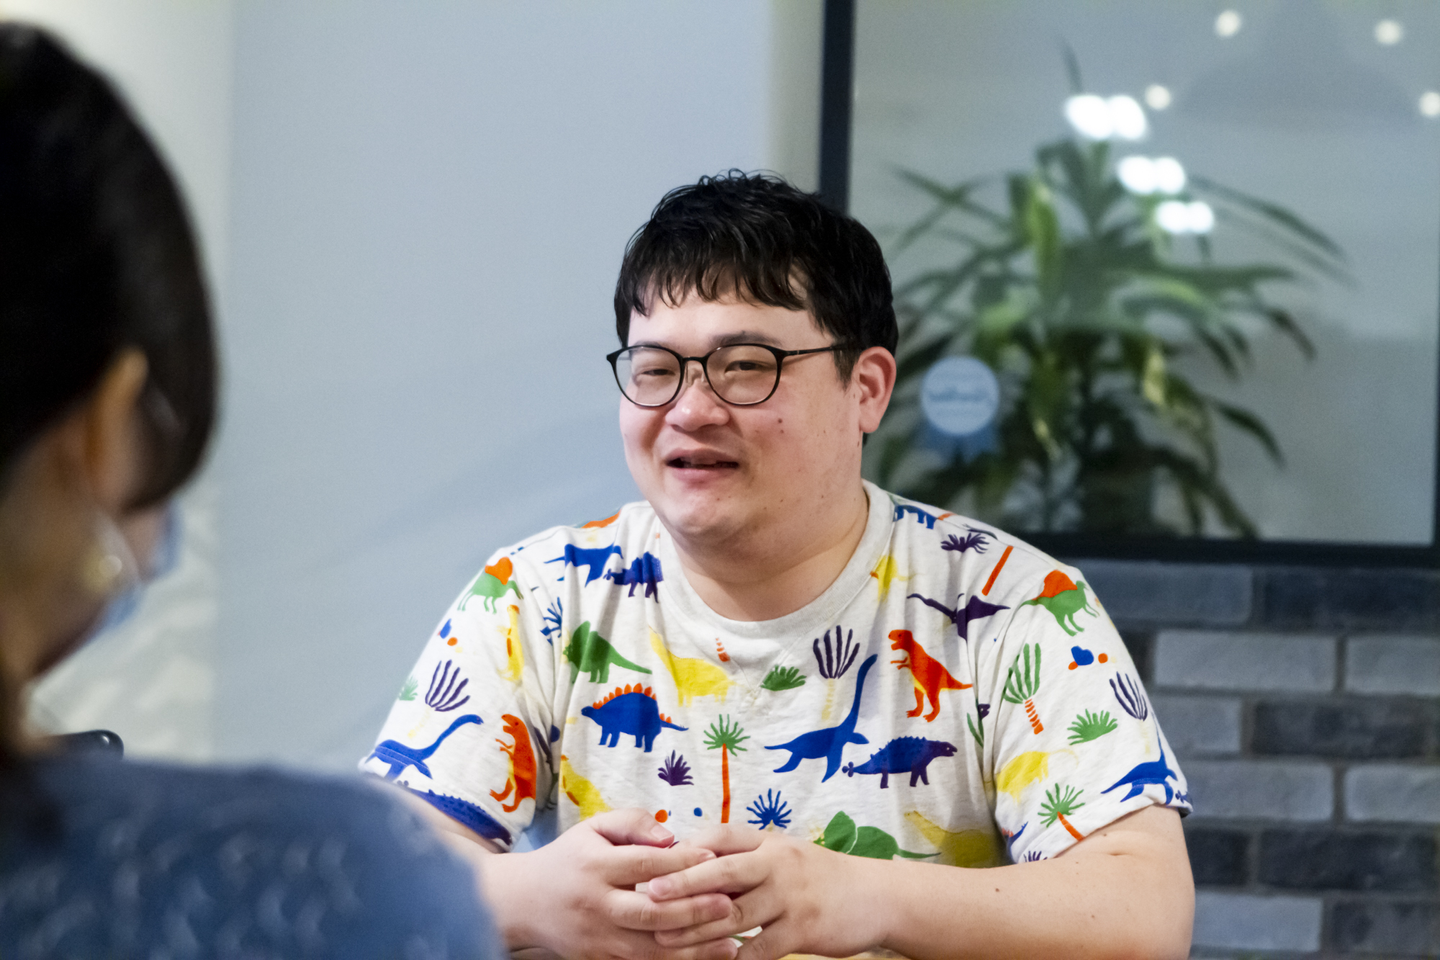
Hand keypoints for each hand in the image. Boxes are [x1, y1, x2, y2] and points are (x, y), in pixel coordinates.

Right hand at [502, 809, 739, 959]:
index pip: (645, 864)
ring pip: (648, 950)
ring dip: (691, 950)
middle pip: (649, 913)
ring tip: (729, 945)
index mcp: (595, 866)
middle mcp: (595, 905)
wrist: (524, 902)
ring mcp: (596, 939)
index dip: (681, 862)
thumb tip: (671, 836)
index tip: (713, 859)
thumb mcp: (594, 827)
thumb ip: (633, 822)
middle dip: (693, 911)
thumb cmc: (569, 858)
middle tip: (729, 905)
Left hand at [647, 825, 886, 959]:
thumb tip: (694, 857)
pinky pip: (760, 948)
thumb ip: (746, 856)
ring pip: (734, 914)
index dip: (689, 846)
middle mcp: (778, 864)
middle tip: (650, 894)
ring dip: (696, 929)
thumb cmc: (820, 877)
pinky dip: (735, 959)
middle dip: (683, 883)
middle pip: (723, 871)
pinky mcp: (802, 930)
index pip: (723, 836)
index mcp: (770, 843)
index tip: (655, 859)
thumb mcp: (785, 855)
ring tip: (665, 938)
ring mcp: (791, 897)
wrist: (875, 896)